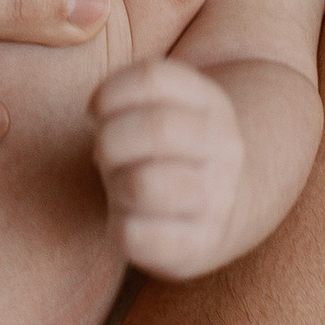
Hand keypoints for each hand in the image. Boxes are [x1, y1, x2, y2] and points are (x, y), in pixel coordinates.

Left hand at [90, 53, 248, 276]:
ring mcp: (218, 199)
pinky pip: (135, 235)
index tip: (99, 112)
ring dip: (116, 185)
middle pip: (154, 128)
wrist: (227, 209)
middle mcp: (224, 147)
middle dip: (110, 141)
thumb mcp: (162, 108)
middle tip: (106, 153)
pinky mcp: (199, 246)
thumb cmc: (170, 152)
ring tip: (122, 187)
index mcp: (212, 103)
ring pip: (143, 185)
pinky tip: (130, 220)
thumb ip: (130, 97)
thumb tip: (97, 111)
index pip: (153, 78)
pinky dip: (119, 226)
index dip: (109, 93)